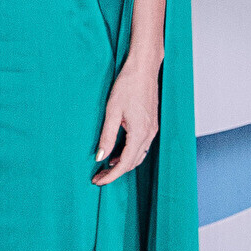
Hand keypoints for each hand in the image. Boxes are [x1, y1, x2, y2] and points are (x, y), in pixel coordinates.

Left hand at [91, 54, 160, 185]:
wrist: (143, 69)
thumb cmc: (127, 86)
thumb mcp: (112, 111)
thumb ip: (107, 136)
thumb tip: (100, 157)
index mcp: (140, 132)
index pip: (126, 163)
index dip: (112, 175)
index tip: (98, 181)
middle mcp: (149, 134)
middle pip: (133, 163)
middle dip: (116, 172)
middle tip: (98, 177)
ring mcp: (152, 130)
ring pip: (138, 156)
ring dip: (123, 164)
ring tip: (105, 167)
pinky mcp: (151, 125)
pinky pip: (141, 146)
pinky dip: (129, 154)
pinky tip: (117, 153)